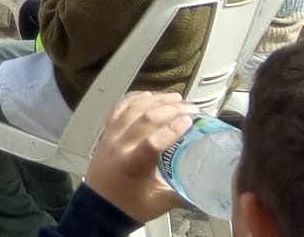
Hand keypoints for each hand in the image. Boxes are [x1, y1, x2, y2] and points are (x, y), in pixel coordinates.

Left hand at [83, 92, 192, 223]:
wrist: (97, 208)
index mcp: (133, 165)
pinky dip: (133, 99)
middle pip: (145, 119)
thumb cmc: (130, 206)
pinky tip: (148, 94)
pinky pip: (118, 110)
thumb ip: (183, 191)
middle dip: (170, 109)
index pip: (154, 141)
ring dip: (154, 100)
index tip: (191, 120)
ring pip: (132, 110)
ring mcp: (110, 137)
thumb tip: (207, 181)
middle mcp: (119, 146)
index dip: (173, 128)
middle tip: (191, 107)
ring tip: (175, 97)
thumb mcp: (160, 202)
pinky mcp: (105, 134)